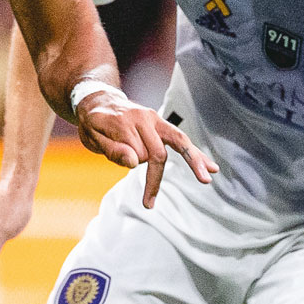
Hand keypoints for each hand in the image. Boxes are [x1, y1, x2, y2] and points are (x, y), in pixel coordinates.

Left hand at [75, 88, 213, 208]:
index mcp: (123, 122)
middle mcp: (143, 118)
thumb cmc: (93, 123)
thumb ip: (112, 149)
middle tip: (149, 203)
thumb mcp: (91, 137)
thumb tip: (134, 163)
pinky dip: (195, 154)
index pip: (134, 152)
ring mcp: (155, 119)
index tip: (118, 165)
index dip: (130, 164)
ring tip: (206, 179)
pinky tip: (211, 167)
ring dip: (193, 161)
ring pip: (178, 141)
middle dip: (155, 178)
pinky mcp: (161, 124)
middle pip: (157, 152)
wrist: (99, 100)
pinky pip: (181, 139)